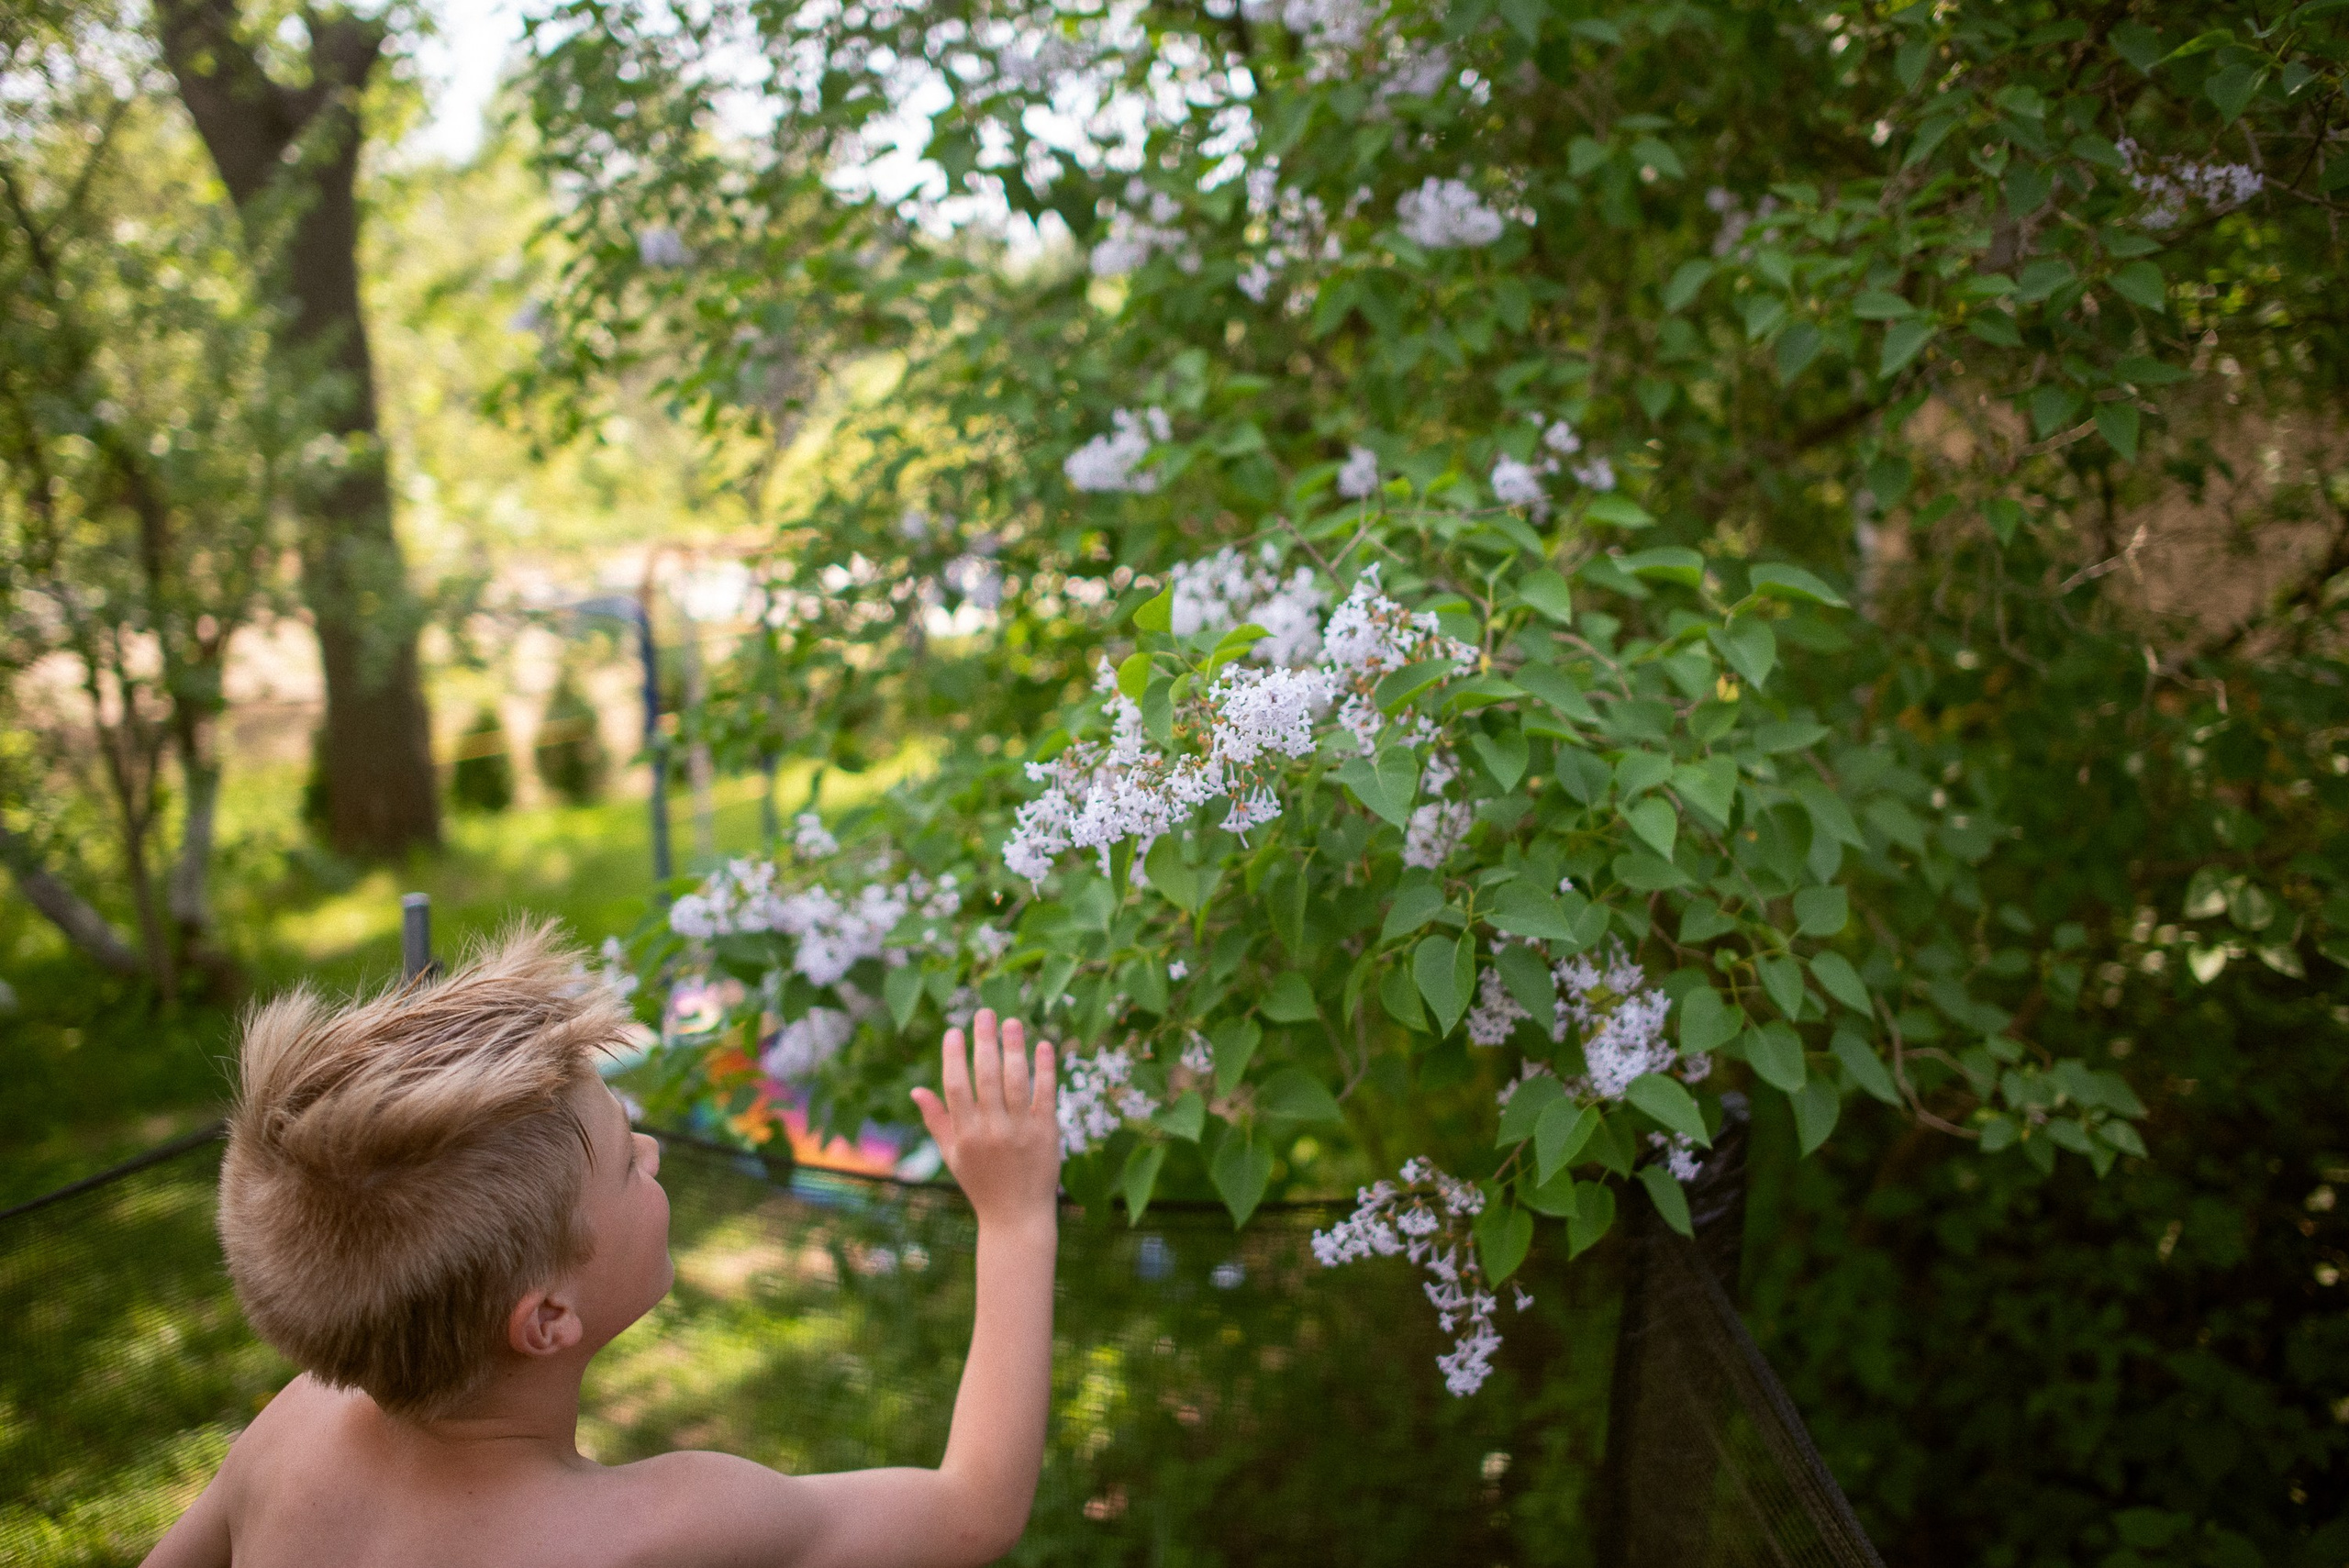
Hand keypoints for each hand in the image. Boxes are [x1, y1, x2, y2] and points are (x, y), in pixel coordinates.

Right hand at [910, 1010, 1059, 1235]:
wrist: (1016, 1217)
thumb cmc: (981, 1184)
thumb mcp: (952, 1156)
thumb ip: (937, 1121)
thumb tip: (916, 1090)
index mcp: (965, 1136)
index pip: (956, 1087)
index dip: (954, 1057)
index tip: (954, 1031)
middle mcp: (993, 1131)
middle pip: (987, 1078)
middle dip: (985, 1042)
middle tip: (984, 1013)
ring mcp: (1022, 1131)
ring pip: (1017, 1082)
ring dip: (1015, 1049)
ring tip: (1012, 1022)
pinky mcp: (1047, 1133)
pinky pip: (1047, 1095)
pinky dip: (1046, 1069)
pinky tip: (1044, 1045)